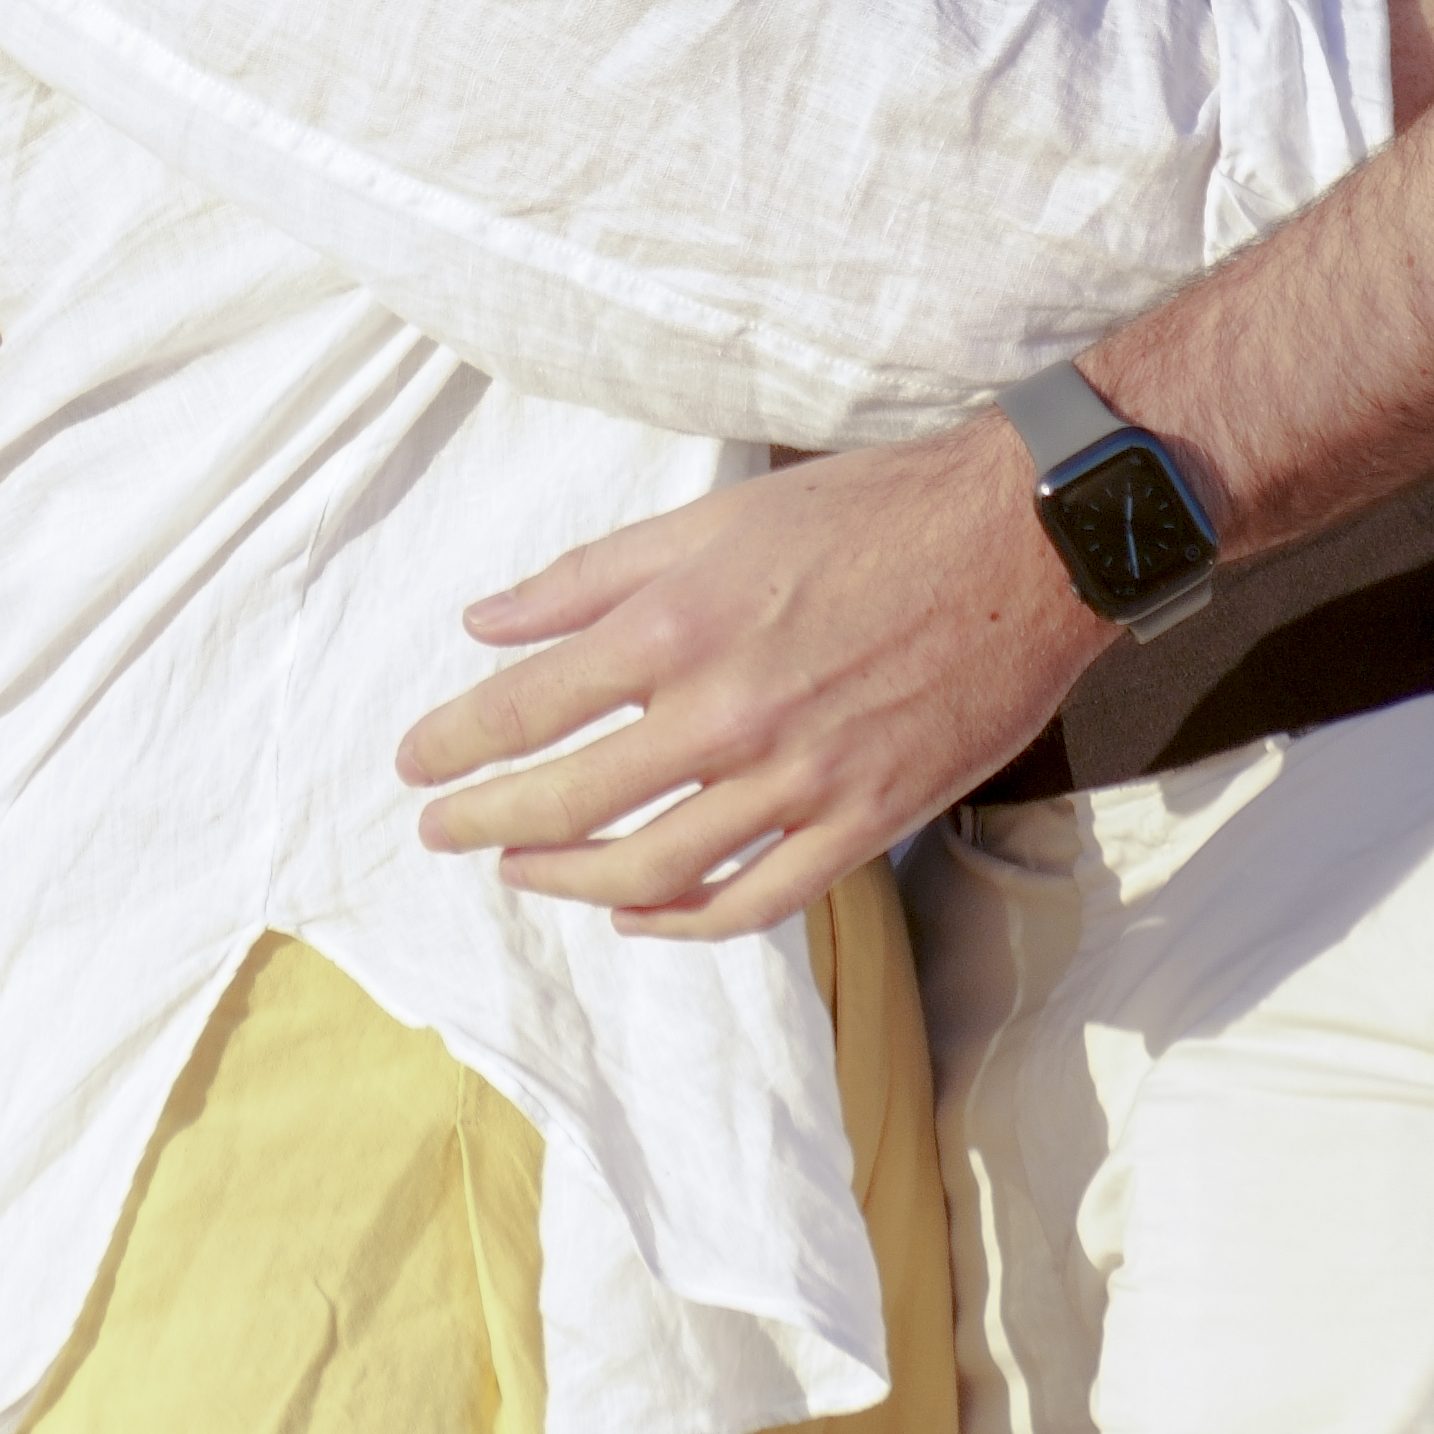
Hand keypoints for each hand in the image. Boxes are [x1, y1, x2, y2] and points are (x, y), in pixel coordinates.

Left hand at [393, 421, 1090, 944]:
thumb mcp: (715, 517)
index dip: (455, 743)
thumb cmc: (866, 514)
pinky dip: (679, 918)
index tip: (413, 763)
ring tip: (521, 870)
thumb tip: (485, 621)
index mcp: (678, 627)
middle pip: (569, 800)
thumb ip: (591, 577)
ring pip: (649, 868)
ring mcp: (798, 780)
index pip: (527, 707)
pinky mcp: (862, 822)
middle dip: (486, 821)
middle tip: (438, 830)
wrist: (1020, 547)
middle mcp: (726, 715)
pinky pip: (750, 901)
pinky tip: (635, 910)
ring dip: (566, 878)